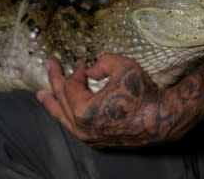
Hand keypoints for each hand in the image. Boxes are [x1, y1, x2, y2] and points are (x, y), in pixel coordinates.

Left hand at [36, 54, 164, 147]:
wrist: (162, 118)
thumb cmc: (142, 92)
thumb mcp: (123, 65)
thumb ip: (102, 61)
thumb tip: (91, 69)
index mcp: (84, 111)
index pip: (72, 86)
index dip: (76, 71)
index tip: (81, 61)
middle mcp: (83, 129)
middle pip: (62, 101)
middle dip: (55, 81)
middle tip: (49, 64)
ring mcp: (90, 137)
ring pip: (65, 118)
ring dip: (53, 103)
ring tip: (42, 95)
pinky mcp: (98, 140)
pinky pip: (75, 126)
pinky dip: (67, 114)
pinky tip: (63, 109)